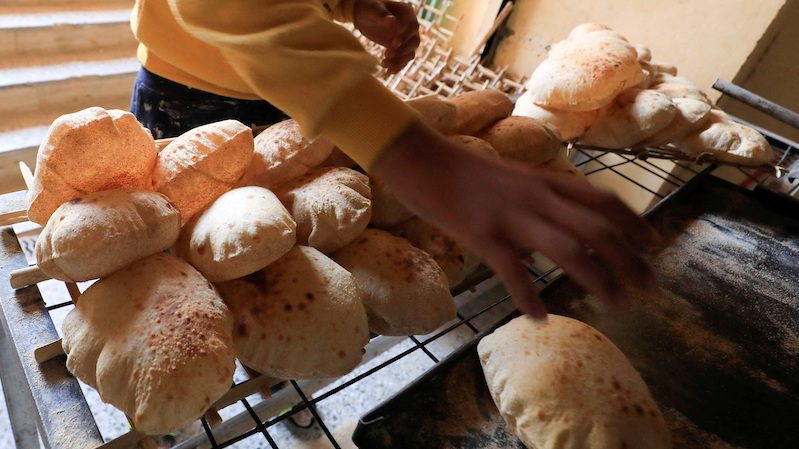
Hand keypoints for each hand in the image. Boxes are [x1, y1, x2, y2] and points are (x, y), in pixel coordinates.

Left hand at [353, 0, 419, 73]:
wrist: (363, 16)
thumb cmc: (368, 8)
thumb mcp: (373, 9)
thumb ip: (383, 16)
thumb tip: (394, 22)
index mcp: (407, 12)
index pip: (412, 26)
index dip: (405, 36)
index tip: (393, 44)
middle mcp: (410, 26)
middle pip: (414, 42)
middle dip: (402, 51)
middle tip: (386, 54)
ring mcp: (406, 38)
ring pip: (409, 53)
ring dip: (399, 61)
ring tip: (383, 64)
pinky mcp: (400, 48)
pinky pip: (403, 59)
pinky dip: (397, 66)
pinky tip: (388, 72)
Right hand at [373, 121, 659, 318]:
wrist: (422, 160)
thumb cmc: (465, 172)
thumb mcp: (515, 178)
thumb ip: (541, 197)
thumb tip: (563, 222)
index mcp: (546, 181)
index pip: (603, 200)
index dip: (634, 223)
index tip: (655, 245)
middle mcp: (538, 197)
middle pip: (597, 228)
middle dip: (630, 259)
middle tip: (650, 289)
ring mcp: (511, 216)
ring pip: (568, 248)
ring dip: (598, 278)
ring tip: (616, 305)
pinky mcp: (483, 234)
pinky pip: (513, 271)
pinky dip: (529, 296)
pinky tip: (540, 318)